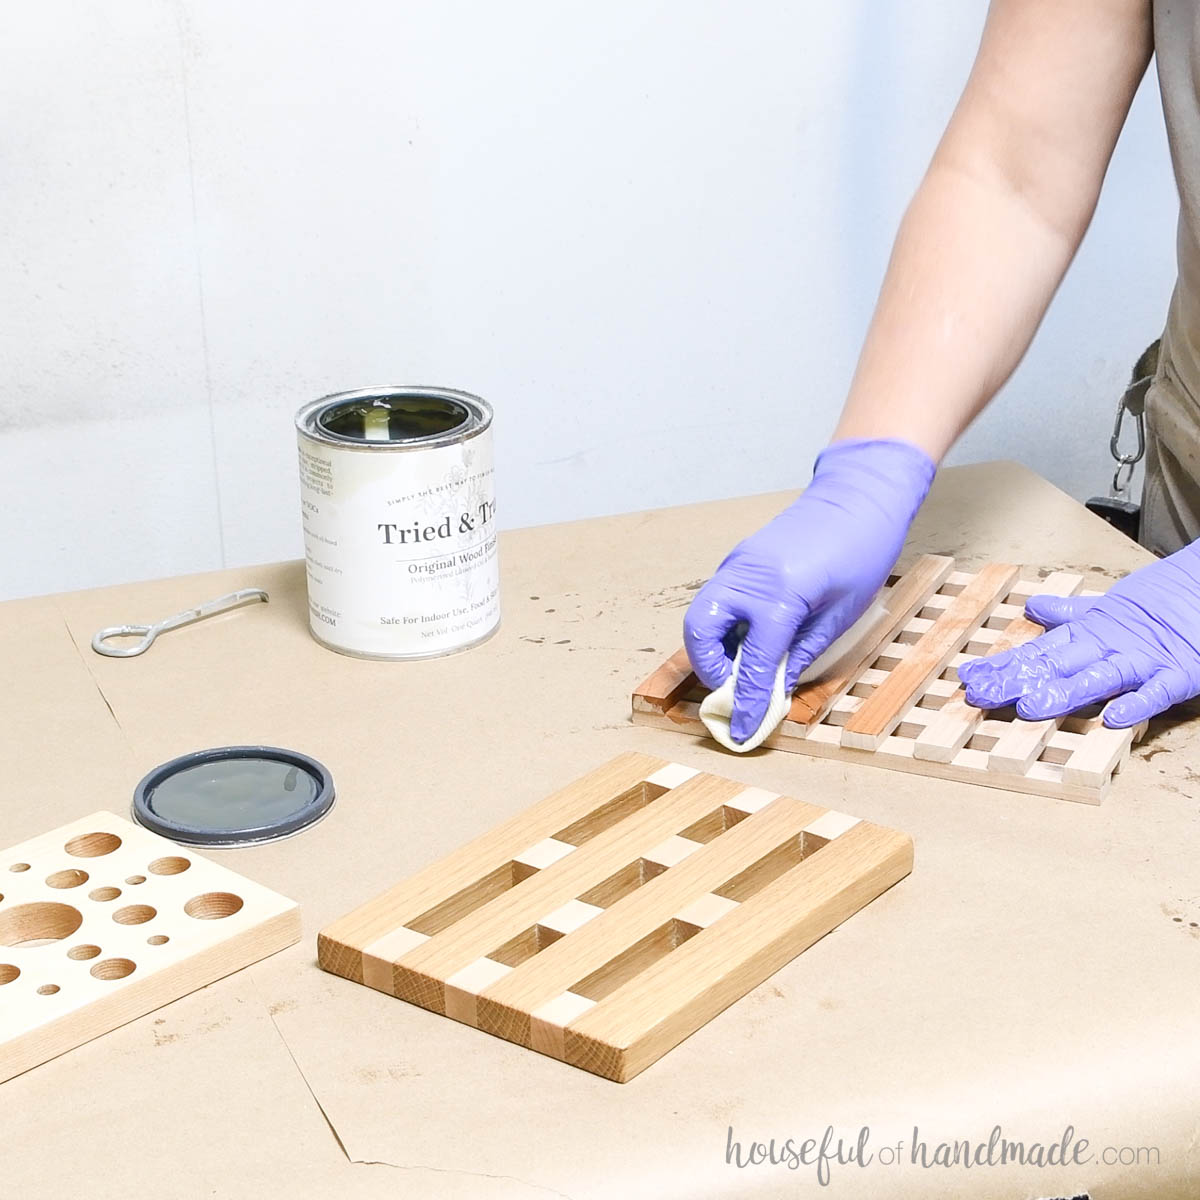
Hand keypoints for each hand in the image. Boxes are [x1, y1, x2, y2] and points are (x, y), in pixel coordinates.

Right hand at [683, 438, 934, 742]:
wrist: (860, 495)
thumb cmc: (862, 551)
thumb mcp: (840, 615)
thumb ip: (800, 654)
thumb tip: (773, 691)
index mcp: (781, 593)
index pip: (751, 660)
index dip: (745, 700)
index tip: (742, 730)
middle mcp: (748, 576)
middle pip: (700, 633)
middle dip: (709, 671)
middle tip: (732, 694)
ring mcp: (738, 565)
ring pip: (701, 617)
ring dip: (711, 650)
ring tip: (739, 672)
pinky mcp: (738, 561)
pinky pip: (717, 601)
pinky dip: (722, 628)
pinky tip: (746, 644)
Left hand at [958, 543, 1199, 726]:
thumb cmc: (1160, 601)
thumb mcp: (1109, 606)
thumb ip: (1071, 613)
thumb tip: (1032, 607)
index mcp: (1090, 633)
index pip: (1039, 651)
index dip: (1004, 665)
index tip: (969, 678)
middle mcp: (1109, 647)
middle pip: (1057, 666)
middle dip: (1017, 682)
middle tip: (981, 695)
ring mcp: (1143, 661)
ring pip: (1098, 678)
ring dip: (1064, 693)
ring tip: (1032, 707)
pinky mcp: (1179, 674)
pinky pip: (1156, 693)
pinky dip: (1137, 704)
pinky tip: (1114, 718)